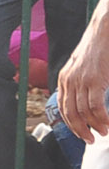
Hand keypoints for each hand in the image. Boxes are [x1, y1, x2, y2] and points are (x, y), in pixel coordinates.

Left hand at [57, 13, 108, 141]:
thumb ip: (82, 81)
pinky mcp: (94, 79)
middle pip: (71, 113)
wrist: (105, 28)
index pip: (63, 107)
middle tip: (90, 139)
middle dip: (80, 130)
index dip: (71, 123)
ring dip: (94, 125)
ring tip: (103, 132)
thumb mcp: (84, 65)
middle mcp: (68, 81)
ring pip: (84, 112)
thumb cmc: (99, 47)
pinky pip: (95, 106)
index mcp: (64, 78)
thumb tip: (88, 97)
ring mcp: (81, 80)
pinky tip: (108, 124)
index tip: (80, 132)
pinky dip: (102, 118)